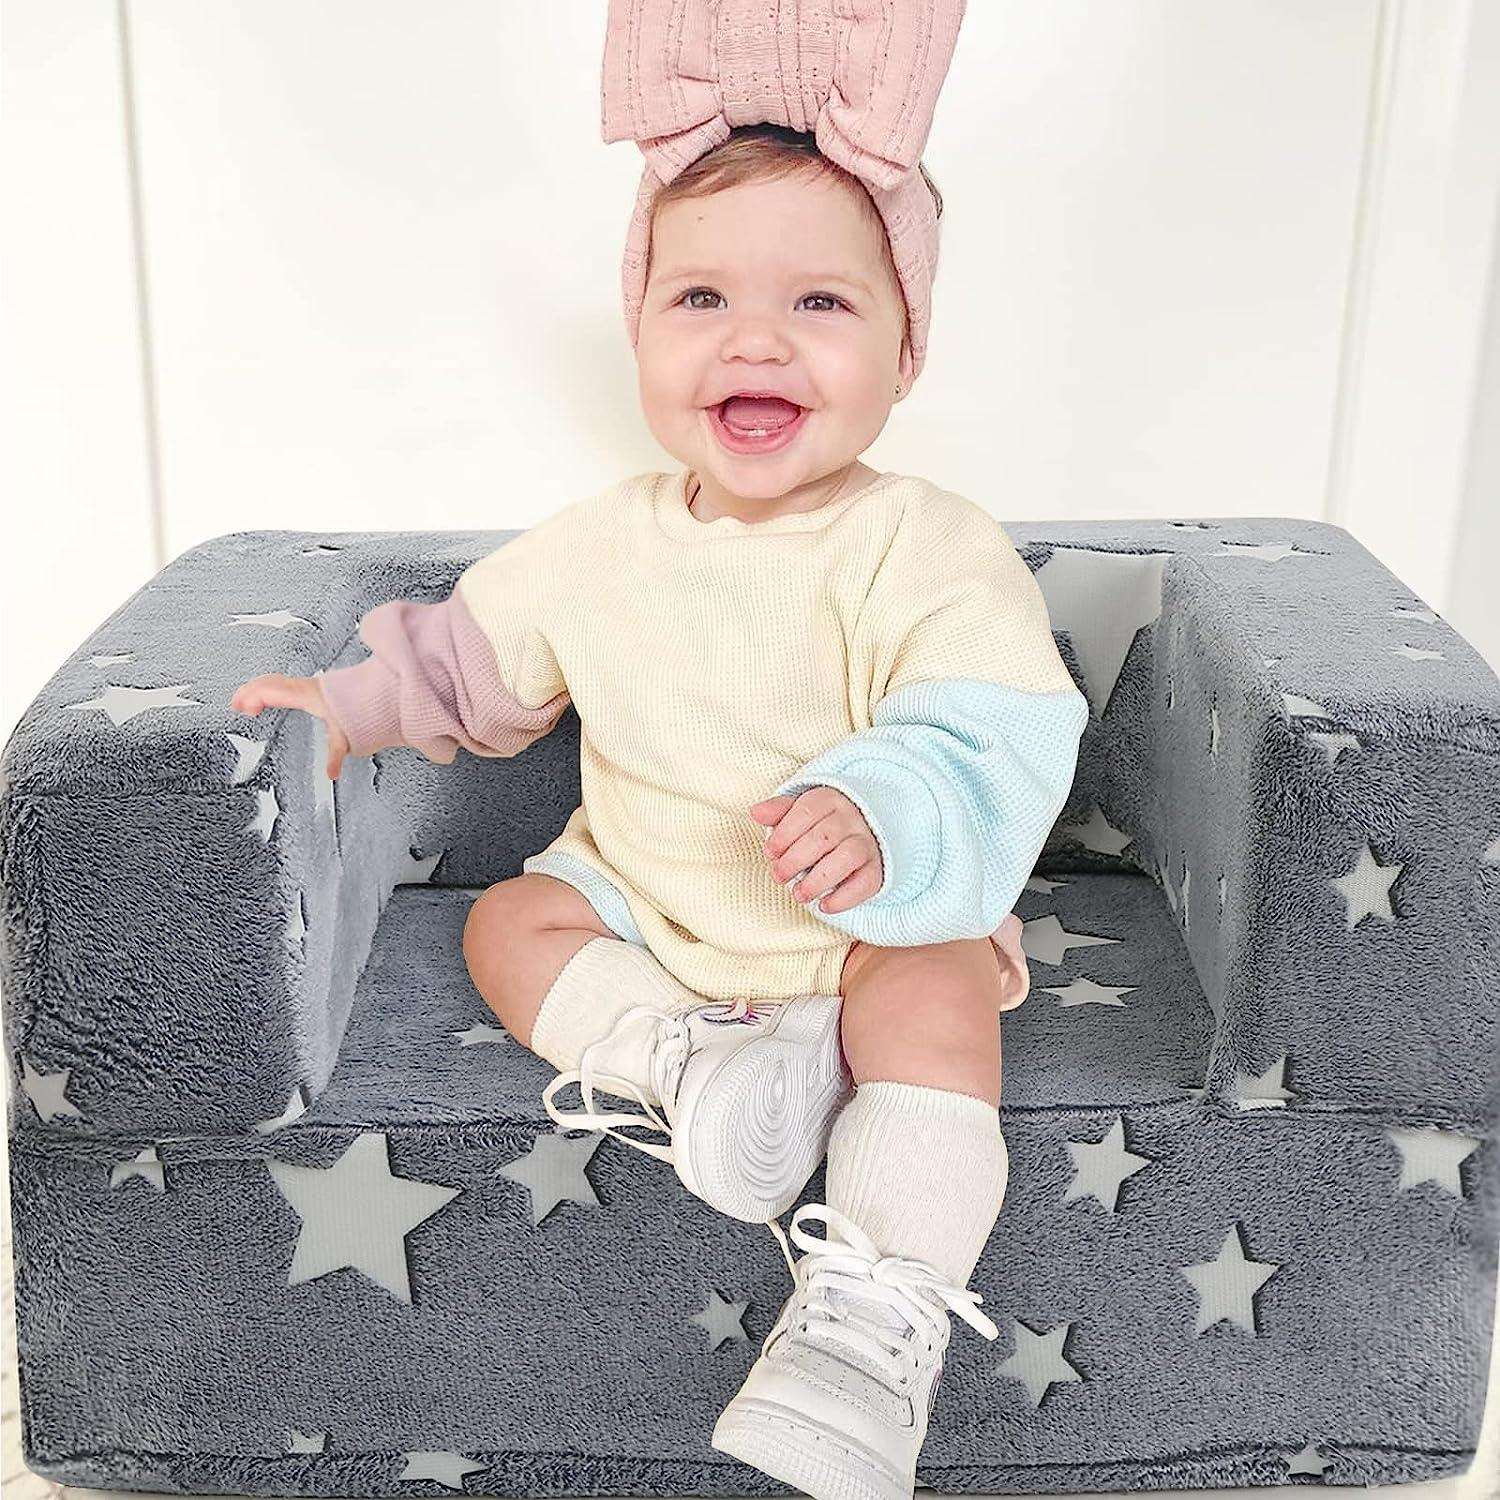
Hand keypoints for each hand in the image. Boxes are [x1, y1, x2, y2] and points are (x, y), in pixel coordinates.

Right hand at [231, 674, 351, 781]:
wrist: (375, 694)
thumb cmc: (361, 710)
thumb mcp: (346, 735)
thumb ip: (336, 754)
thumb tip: (331, 773)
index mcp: (307, 695)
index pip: (273, 691)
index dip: (255, 697)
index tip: (244, 709)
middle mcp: (304, 687)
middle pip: (268, 682)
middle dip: (248, 692)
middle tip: (235, 705)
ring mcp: (306, 685)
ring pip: (273, 680)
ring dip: (256, 688)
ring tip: (243, 702)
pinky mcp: (309, 686)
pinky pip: (282, 682)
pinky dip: (267, 688)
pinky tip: (264, 698)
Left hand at [749, 788, 883, 914]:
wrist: (865, 831)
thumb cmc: (821, 824)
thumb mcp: (800, 812)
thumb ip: (778, 811)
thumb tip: (755, 812)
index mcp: (830, 799)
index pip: (806, 812)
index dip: (783, 835)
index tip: (770, 853)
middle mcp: (852, 818)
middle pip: (822, 837)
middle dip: (794, 861)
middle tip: (779, 876)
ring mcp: (867, 843)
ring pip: (846, 858)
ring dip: (817, 881)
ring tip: (799, 894)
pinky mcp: (876, 868)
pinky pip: (865, 883)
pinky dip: (843, 898)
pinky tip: (824, 905)